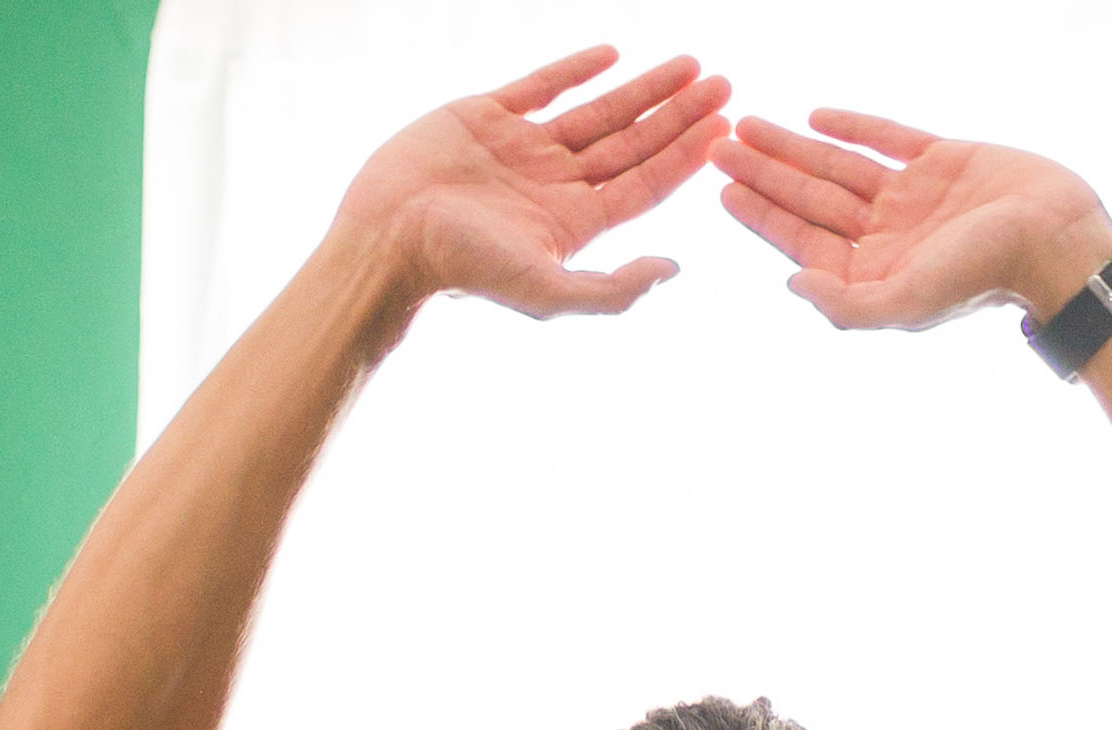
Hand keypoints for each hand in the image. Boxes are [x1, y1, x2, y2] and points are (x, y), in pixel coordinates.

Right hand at [339, 46, 727, 317]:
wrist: (386, 238)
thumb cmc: (463, 271)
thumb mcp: (547, 292)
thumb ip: (614, 288)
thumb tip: (675, 269)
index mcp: (574, 222)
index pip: (646, 182)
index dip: (686, 154)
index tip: (725, 127)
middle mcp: (554, 183)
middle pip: (633, 143)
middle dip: (679, 114)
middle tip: (724, 84)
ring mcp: (521, 148)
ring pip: (597, 111)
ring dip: (643, 89)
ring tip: (688, 66)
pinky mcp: (483, 117)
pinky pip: (539, 85)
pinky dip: (575, 69)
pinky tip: (612, 55)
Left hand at [715, 108, 1111, 333]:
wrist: (1057, 239)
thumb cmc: (984, 277)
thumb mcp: (908, 303)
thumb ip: (847, 304)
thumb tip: (791, 284)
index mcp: (876, 271)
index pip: (803, 238)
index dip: (760, 212)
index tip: (719, 185)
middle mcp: (889, 235)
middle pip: (811, 199)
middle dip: (764, 173)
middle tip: (716, 145)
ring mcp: (915, 197)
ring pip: (839, 167)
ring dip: (793, 148)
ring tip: (748, 125)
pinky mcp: (944, 162)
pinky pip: (888, 139)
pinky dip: (853, 126)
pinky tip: (816, 117)